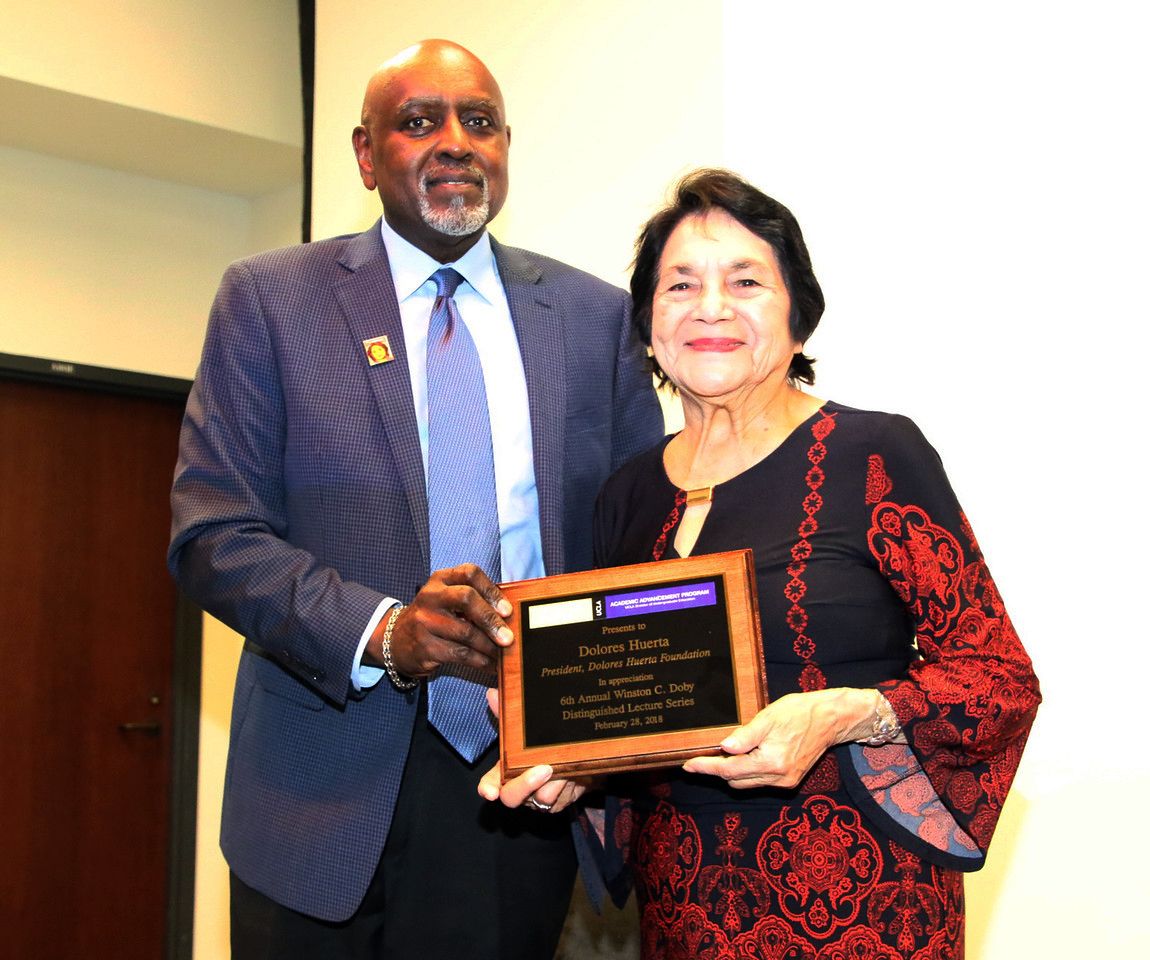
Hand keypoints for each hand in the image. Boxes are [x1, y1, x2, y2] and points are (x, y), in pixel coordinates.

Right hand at [370, 564, 512, 677]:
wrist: (395, 640)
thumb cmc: (432, 618)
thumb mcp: (446, 599)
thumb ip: (473, 599)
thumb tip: (510, 615)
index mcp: (440, 579)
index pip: (469, 573)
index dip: (492, 591)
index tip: (507, 610)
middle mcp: (430, 596)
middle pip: (466, 599)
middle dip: (491, 619)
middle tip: (508, 637)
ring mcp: (425, 621)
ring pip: (466, 632)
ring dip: (489, 646)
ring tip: (503, 654)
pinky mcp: (425, 646)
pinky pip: (460, 654)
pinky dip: (480, 661)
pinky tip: (491, 665)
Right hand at [477, 689, 589, 812]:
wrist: (577, 754)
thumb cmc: (542, 742)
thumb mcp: (525, 728)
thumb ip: (507, 714)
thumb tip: (493, 694)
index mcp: (506, 771)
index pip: (490, 783)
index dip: (487, 788)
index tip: (490, 792)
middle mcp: (520, 788)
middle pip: (512, 797)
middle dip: (526, 784)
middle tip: (545, 769)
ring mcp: (539, 798)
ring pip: (543, 798)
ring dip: (557, 782)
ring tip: (567, 765)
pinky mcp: (559, 801)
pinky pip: (563, 797)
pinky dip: (571, 783)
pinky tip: (576, 772)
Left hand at [682, 688, 876, 788]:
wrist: (830, 719)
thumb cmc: (799, 713)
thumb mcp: (769, 717)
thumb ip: (746, 735)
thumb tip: (724, 747)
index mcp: (772, 762)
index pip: (729, 770)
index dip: (706, 767)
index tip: (688, 765)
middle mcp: (778, 778)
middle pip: (735, 780)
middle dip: (717, 769)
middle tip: (702, 754)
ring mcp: (785, 782)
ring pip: (746, 783)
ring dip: (732, 771)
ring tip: (721, 754)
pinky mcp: (790, 780)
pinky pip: (759, 781)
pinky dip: (747, 771)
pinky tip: (744, 756)